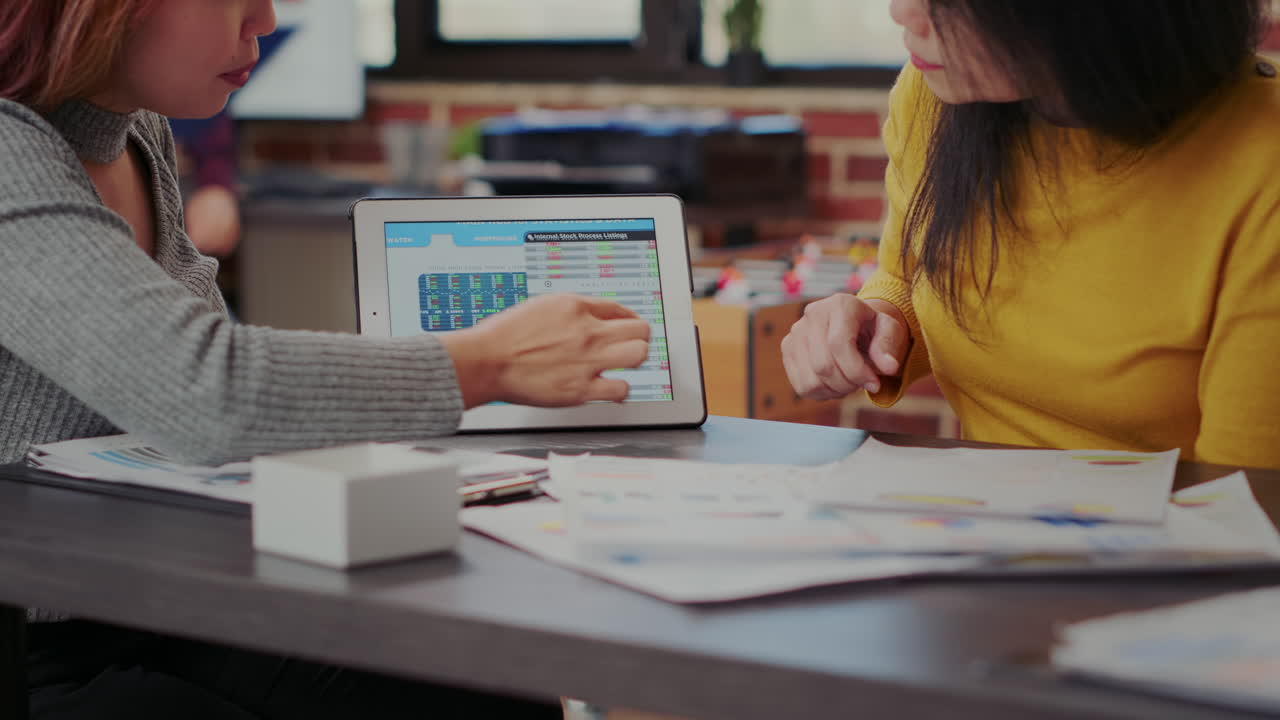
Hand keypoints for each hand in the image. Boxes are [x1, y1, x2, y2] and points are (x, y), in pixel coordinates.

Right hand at [440, 294, 650, 407]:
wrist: (487, 360)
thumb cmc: (504, 336)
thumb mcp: (540, 305)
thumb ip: (570, 310)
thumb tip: (589, 317)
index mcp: (575, 307)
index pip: (618, 309)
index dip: (627, 318)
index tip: (628, 325)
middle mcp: (587, 331)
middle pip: (639, 329)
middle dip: (638, 336)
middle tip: (632, 344)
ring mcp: (587, 360)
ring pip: (638, 354)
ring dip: (634, 359)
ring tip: (624, 364)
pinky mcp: (581, 388)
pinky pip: (620, 389)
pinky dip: (619, 389)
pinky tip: (611, 388)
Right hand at [781, 294, 908, 400]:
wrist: (856, 325)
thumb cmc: (874, 330)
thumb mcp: (890, 332)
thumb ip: (888, 347)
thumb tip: (889, 368)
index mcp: (840, 304)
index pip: (839, 344)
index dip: (857, 371)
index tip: (875, 384)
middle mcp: (813, 314)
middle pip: (823, 364)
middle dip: (847, 383)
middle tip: (862, 384)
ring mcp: (796, 331)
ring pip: (811, 379)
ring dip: (835, 390)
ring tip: (850, 382)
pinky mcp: (787, 348)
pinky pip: (801, 385)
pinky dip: (822, 393)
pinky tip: (835, 383)